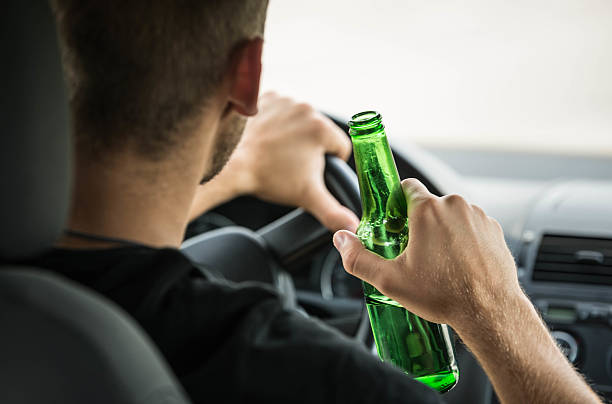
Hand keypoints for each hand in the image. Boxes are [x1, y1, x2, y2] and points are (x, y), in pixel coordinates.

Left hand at [228, 92, 358, 231]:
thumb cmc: (267, 177)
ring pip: (301, 121)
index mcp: (321, 128)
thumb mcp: (307, 197)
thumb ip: (334, 212)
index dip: (329, 164)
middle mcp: (306, 108)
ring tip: (278, 151)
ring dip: (295, 134)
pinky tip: (268, 137)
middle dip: (310, 148)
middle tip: (291, 163)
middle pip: (320, 132)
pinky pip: (282, 109)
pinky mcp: (266, 97)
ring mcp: (285, 100)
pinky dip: (277, 121)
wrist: (231, 164)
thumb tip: (353, 226)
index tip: (310, 171)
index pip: (340, 148)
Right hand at [332, 178, 520, 328]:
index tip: (395, 221)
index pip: (406, 186)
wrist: (489, 312)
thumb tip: (341, 240)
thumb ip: (358, 258)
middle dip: (420, 223)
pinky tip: (459, 264)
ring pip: (451, 216)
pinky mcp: (494, 230)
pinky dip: (464, 240)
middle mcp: (454, 206)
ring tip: (440, 262)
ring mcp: (478, 217)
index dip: (397, 202)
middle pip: (429, 204)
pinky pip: (471, 227)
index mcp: (427, 210)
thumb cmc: (444, 294)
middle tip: (415, 252)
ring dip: (443, 231)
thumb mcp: (390, 280)